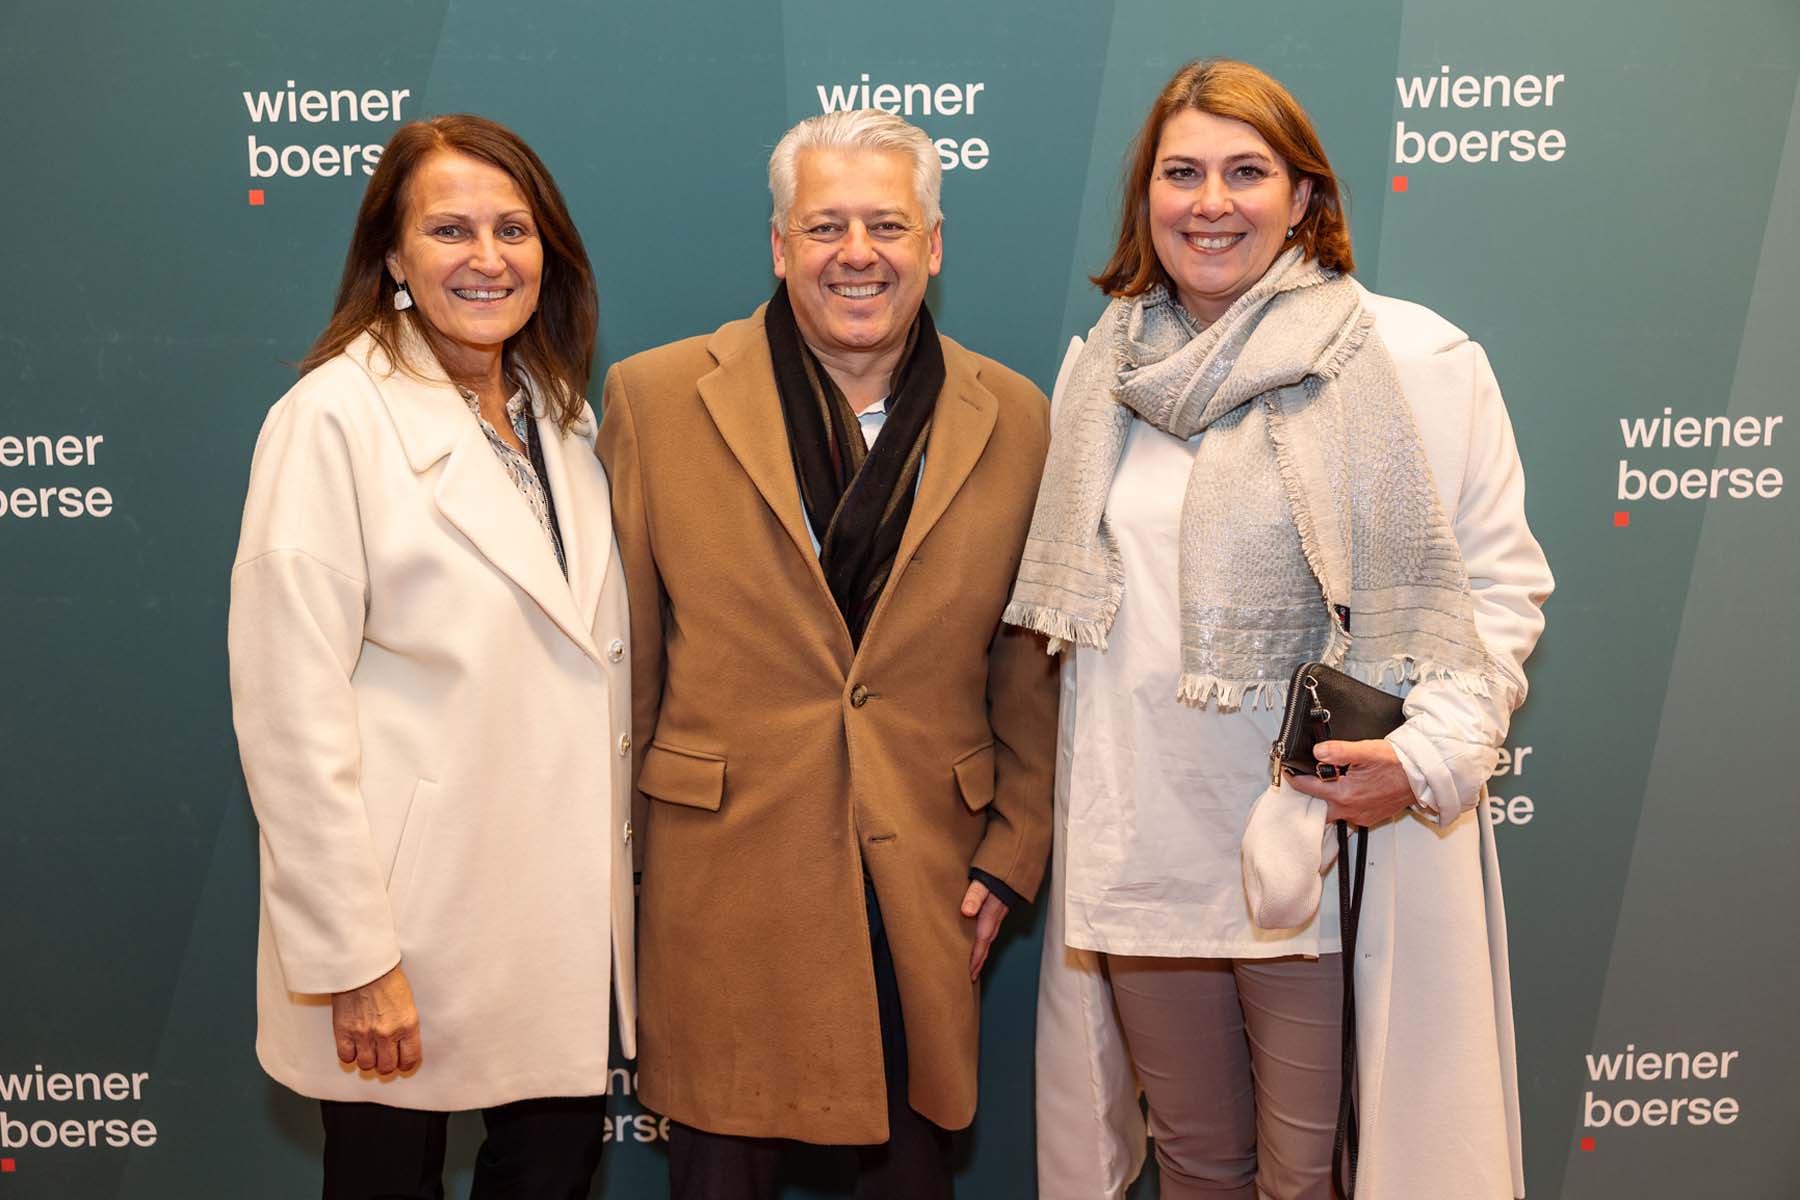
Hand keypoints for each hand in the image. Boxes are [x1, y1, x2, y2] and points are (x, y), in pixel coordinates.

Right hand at [331, 963, 421, 1075]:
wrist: (363, 964)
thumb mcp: (407, 1001)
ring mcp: (364, 1034)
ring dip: (368, 1061)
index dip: (406, 1065)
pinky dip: (349, 1056)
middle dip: (386, 1065)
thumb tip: (403, 1042)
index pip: (410, 1058)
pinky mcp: (344, 1031)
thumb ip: (405, 1024)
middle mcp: (387, 1033)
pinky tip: (353, 1048)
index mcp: (407, 1024)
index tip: (403, 1064)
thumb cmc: (387, 977)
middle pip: (387, 1066)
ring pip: (366, 1065)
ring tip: (368, 1053)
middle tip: (384, 1059)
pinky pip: (346, 1057)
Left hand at [961, 880, 1009, 980]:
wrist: (1015, 865)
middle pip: (985, 945)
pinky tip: (980, 944)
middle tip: (971, 977)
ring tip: (974, 966)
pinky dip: (984, 942)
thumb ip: (974, 895)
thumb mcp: (983, 882)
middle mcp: (995, 918)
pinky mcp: (998, 910)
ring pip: (988, 939)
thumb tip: (966, 911)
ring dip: (981, 954)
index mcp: (989, 915)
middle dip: (978, 962)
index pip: (980, 942)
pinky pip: (990, 931)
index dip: (974, 959)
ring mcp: (998, 916)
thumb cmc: (997, 874)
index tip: (969, 973)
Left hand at [1285, 738, 1415, 826]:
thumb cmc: (1398, 763)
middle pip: (1316, 806)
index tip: (1286, 770)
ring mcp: (1360, 816)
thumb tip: (1318, 751)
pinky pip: (1347, 815)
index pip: (1307, 787)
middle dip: (1307, 795)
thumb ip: (1340, 751)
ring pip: (1332, 813)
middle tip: (1302, 780)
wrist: (1423, 777)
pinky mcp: (1369, 818)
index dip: (1293, 777)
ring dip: (1325, 801)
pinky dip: (1341, 805)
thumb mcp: (1368, 751)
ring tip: (1322, 785)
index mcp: (1345, 793)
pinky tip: (1344, 792)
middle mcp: (1350, 809)